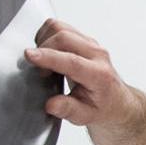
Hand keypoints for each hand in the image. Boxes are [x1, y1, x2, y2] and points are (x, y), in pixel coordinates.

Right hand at [24, 18, 141, 129]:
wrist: (116, 101)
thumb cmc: (102, 107)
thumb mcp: (86, 117)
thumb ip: (68, 110)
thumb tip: (51, 104)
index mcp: (99, 75)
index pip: (72, 61)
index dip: (48, 57)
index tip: (30, 56)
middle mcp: (97, 55)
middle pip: (64, 38)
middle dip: (43, 49)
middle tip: (38, 70)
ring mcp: (91, 44)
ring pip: (61, 28)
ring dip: (45, 40)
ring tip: (42, 60)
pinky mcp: (84, 39)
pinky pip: (61, 27)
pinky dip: (48, 35)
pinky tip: (48, 52)